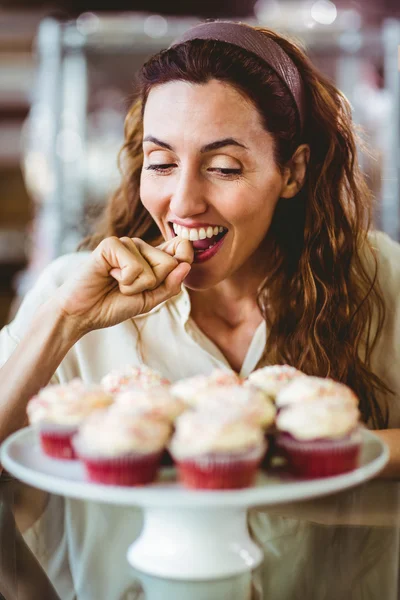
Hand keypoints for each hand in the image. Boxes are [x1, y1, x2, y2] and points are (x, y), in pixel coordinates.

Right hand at [52, 236, 192, 335]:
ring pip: (153, 269)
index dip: (183, 262)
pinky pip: (135, 267)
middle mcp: (141, 247)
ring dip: (135, 286)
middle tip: (129, 288)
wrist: (83, 313)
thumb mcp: (150, 300)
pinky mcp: (111, 244)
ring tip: (117, 284)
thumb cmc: (113, 305)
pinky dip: (125, 281)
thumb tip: (186, 266)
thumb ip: (170, 285)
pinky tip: (109, 276)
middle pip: (170, 263)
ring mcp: (126, 243)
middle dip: (152, 285)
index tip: (163, 280)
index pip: (182, 247)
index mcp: (152, 257)